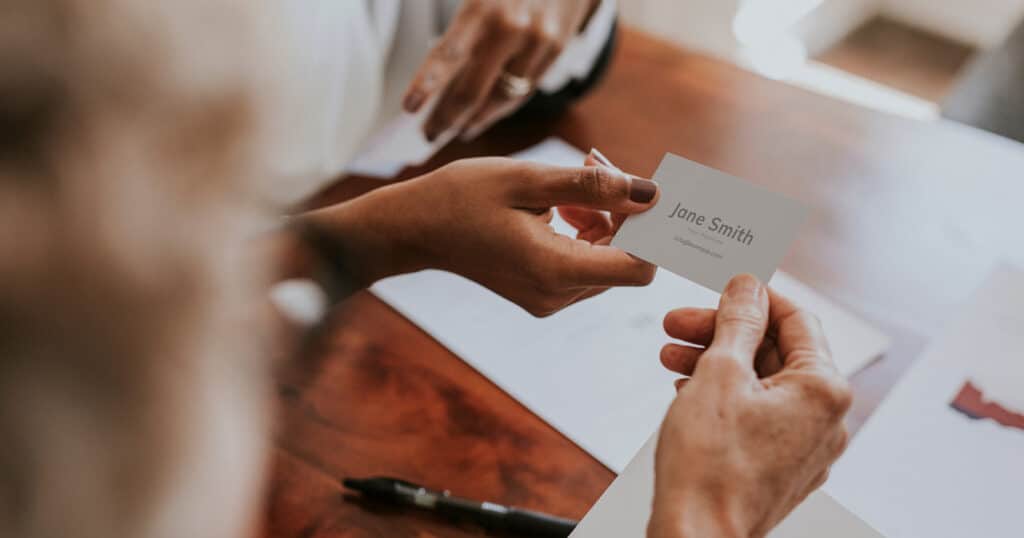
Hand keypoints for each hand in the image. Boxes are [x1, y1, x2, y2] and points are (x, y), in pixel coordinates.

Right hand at [301, 156, 657, 315]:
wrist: (414, 228)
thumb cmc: (463, 197)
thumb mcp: (529, 180)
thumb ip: (594, 187)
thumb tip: (653, 193)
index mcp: (555, 270)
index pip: (640, 266)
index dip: (652, 229)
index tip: (642, 190)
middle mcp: (557, 295)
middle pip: (625, 261)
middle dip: (624, 214)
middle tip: (596, 166)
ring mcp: (548, 298)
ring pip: (607, 260)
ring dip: (603, 219)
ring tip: (571, 182)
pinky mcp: (542, 293)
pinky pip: (583, 263)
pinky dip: (584, 232)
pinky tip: (559, 203)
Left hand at [402, 0, 597, 140]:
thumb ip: (462, 34)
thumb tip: (441, 82)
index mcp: (480, 8)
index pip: (447, 55)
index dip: (426, 85)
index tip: (409, 107)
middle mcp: (510, 27)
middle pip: (472, 90)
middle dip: (447, 118)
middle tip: (428, 135)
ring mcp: (536, 41)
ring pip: (500, 98)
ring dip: (475, 120)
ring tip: (457, 130)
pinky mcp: (556, 49)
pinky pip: (523, 90)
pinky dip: (501, 107)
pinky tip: (485, 115)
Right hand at [649, 275, 851, 537]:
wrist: (697, 537)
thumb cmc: (709, 467)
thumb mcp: (719, 373)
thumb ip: (737, 321)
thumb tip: (748, 286)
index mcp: (824, 391)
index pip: (797, 319)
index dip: (754, 297)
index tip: (723, 286)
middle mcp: (825, 420)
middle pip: (776, 352)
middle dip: (722, 332)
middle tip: (678, 324)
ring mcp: (804, 448)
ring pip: (762, 384)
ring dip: (715, 362)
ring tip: (670, 357)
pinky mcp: (781, 468)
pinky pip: (758, 415)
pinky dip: (724, 396)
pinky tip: (686, 390)